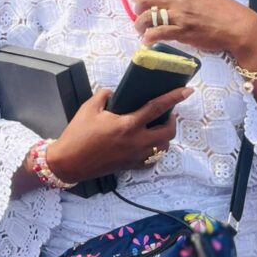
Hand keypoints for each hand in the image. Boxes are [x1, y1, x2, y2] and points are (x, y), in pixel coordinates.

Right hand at [45, 82, 192, 182]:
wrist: (69, 162)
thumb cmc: (77, 134)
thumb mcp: (88, 109)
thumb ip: (103, 96)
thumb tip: (113, 93)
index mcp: (128, 124)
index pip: (157, 108)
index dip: (174, 97)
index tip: (187, 91)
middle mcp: (137, 141)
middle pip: (168, 131)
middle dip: (172, 121)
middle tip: (166, 114)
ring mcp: (136, 155)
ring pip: (163, 146)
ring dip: (165, 136)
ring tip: (156, 129)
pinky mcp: (131, 165)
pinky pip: (153, 159)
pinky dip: (155, 150)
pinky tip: (147, 144)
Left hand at [129, 0, 256, 71]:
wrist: (240, 27)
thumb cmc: (226, 12)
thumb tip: (170, 0)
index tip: (139, 3)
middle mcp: (179, 1)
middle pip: (146, 1)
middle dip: (138, 10)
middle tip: (139, 17)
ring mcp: (180, 16)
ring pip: (148, 18)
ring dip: (140, 25)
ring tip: (142, 31)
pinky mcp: (182, 32)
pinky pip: (157, 33)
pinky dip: (148, 37)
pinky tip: (147, 41)